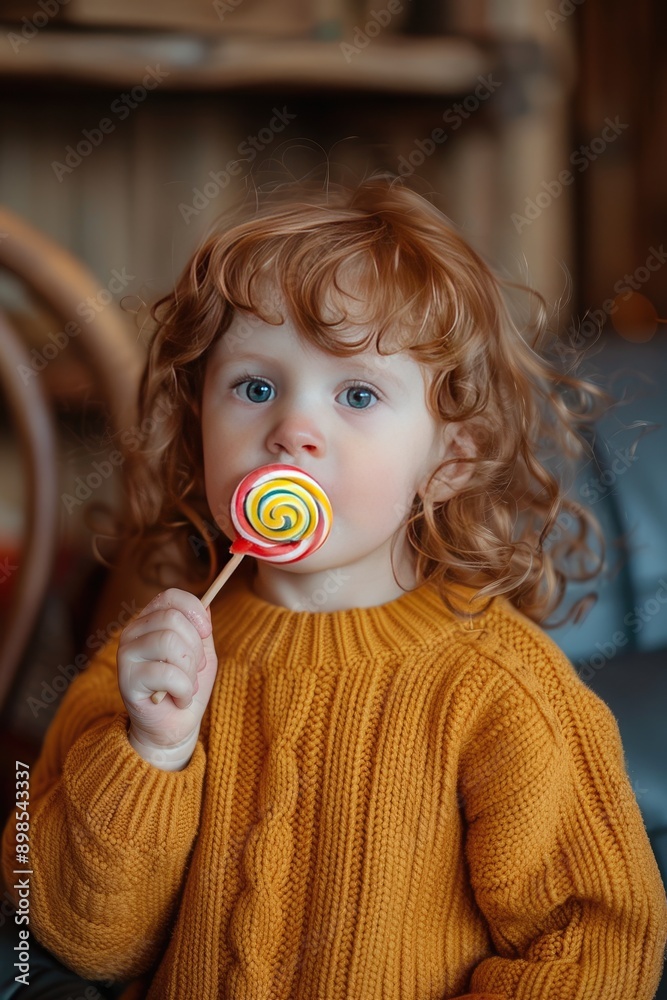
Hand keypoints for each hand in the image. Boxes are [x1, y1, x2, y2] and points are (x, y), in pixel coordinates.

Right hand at [117, 588, 218, 768]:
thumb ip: (201, 630)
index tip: (206, 632)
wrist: (173, 728)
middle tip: (193, 670)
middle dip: (195, 648)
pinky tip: (179, 698)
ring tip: (186, 686)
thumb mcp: (201, 654)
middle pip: (173, 619)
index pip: (170, 597)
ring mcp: (126, 654)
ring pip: (170, 642)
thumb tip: (206, 604)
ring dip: (189, 670)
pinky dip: (184, 689)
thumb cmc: (186, 688)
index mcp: (150, 621)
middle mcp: (133, 633)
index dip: (194, 610)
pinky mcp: (126, 680)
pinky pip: (167, 673)